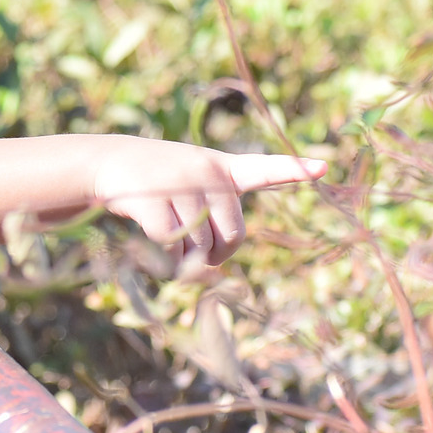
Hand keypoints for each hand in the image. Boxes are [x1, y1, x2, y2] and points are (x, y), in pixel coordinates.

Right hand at [96, 139, 324, 265]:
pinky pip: (173, 245)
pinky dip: (166, 255)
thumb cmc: (160, 181)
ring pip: (201, 245)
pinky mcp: (154, 199)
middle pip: (233, 234)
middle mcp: (207, 172)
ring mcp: (180, 184)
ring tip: (172, 241)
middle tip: (202, 254)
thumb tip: (213, 273)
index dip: (293, 170)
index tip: (323, 168)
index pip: (264, 169)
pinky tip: (153, 239)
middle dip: (218, 253)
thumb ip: (215, 218)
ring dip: (188, 258)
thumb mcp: (193, 184)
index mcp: (223, 168)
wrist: (110, 160)